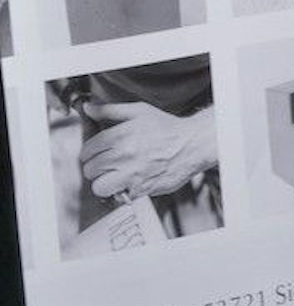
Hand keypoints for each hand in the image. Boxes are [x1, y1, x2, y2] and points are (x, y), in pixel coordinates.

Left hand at [80, 102, 217, 201]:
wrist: (193, 144)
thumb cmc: (168, 128)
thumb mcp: (140, 111)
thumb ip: (111, 110)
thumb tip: (88, 109)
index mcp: (119, 136)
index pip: (87, 150)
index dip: (89, 153)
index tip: (96, 154)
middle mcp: (123, 155)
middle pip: (90, 169)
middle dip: (96, 167)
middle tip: (107, 164)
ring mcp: (132, 174)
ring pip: (99, 186)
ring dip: (104, 182)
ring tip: (114, 177)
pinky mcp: (141, 188)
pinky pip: (120, 196)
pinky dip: (123, 191)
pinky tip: (130, 182)